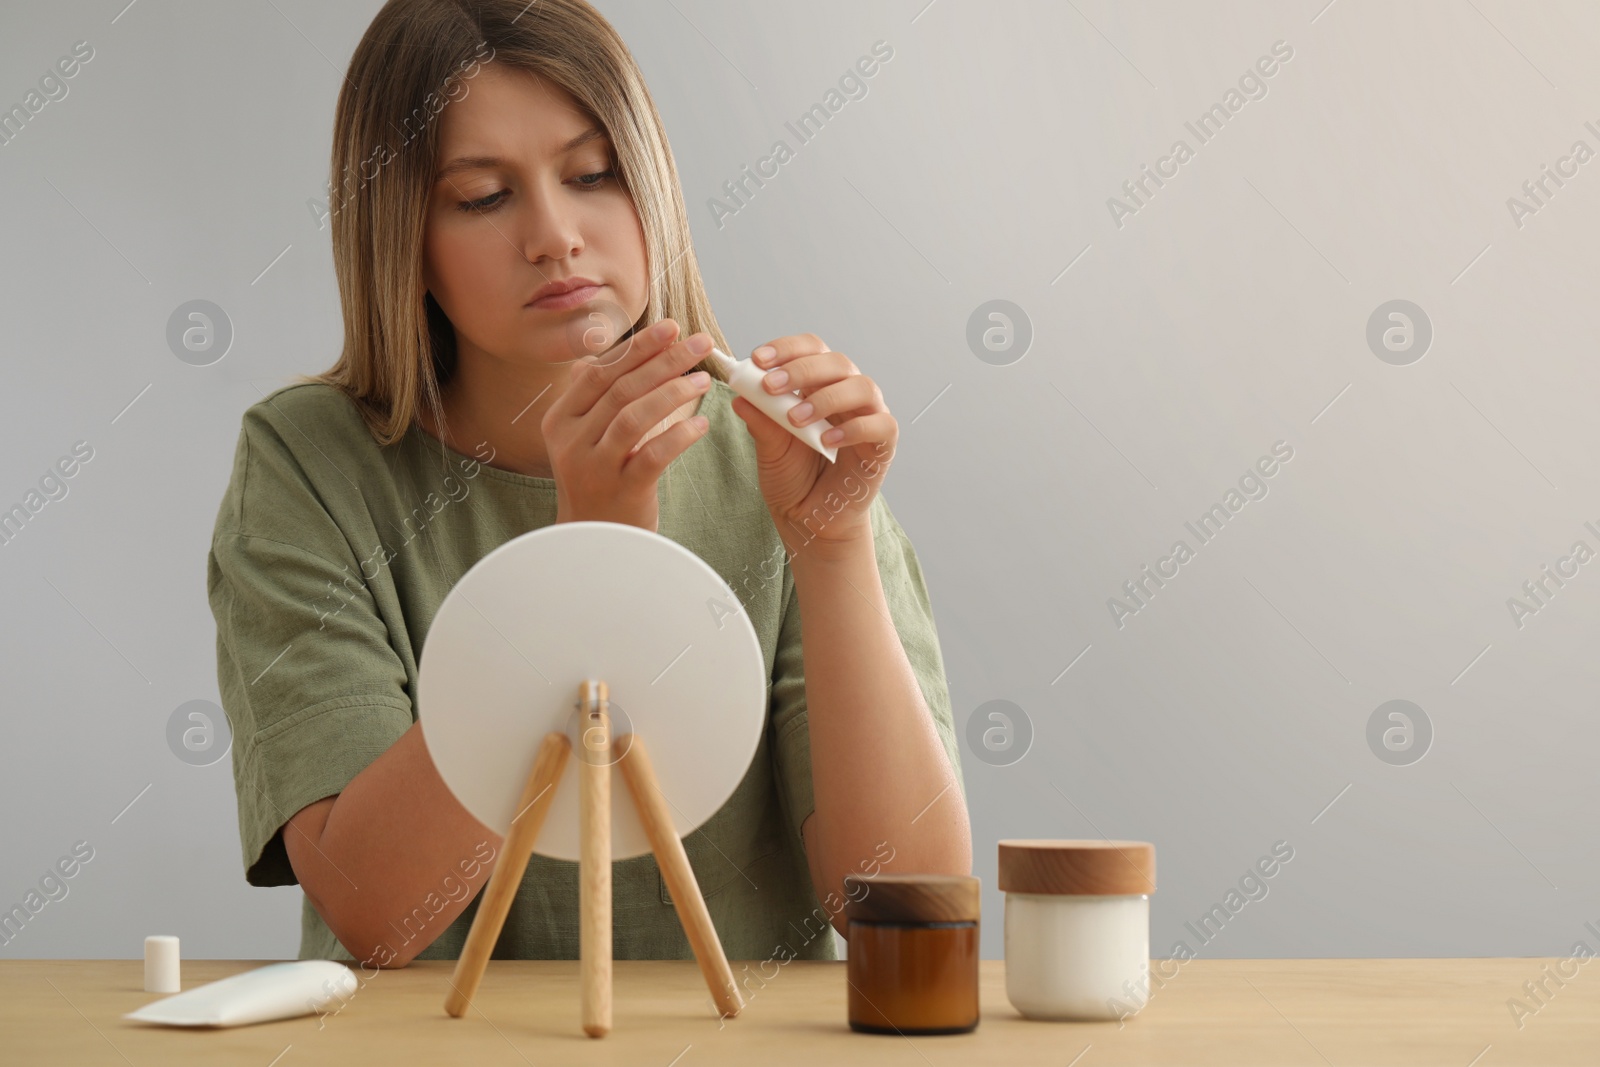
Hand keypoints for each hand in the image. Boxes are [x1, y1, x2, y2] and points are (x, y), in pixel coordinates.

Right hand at [543, 318, 713, 531]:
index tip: (671, 328)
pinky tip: (701, 423)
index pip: (600, 372)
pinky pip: (653, 455)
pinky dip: (679, 435)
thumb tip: (625, 347)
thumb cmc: (599, 480)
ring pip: (633, 417)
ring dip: (673, 392)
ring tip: (702, 379)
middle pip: (620, 389)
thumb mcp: (586, 437)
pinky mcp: (621, 491)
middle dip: (663, 360)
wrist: (593, 540)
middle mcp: (571, 441)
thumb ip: (599, 398)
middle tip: (699, 343)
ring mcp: (593, 468)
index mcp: (560, 420)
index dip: (638, 347)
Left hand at [729, 332, 896, 557]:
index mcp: (819, 385)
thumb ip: (761, 420)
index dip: (786, 348)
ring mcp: (869, 416)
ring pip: (862, 387)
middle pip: (836, 362)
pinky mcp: (883, 444)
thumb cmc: (793, 478)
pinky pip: (880, 424)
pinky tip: (827, 442)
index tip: (757, 359)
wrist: (809, 520)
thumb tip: (741, 394)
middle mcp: (847, 394)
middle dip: (801, 369)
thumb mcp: (769, 447)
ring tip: (796, 419)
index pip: (811, 349)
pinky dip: (853, 428)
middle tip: (770, 386)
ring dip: (825, 398)